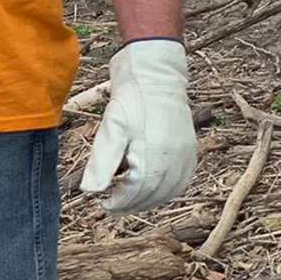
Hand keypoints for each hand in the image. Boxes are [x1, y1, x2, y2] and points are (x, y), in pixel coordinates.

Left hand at [81, 39, 196, 213]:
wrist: (156, 72)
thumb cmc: (131, 97)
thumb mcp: (111, 128)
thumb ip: (102, 163)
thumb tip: (90, 192)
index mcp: (155, 155)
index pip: (138, 192)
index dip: (120, 203)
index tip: (104, 206)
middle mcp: (176, 158)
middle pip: (155, 194)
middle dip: (134, 205)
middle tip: (114, 207)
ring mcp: (186, 153)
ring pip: (171, 190)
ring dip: (151, 200)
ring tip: (130, 201)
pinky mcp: (190, 148)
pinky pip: (182, 179)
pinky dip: (168, 190)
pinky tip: (153, 189)